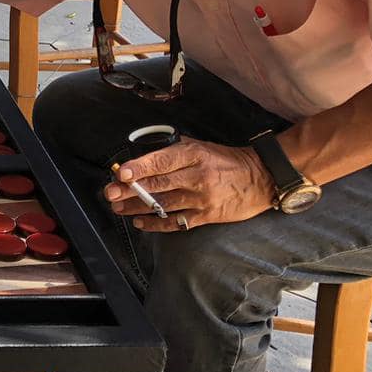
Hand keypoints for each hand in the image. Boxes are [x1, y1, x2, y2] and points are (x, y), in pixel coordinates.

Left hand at [105, 138, 276, 231]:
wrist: (261, 178)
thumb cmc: (226, 160)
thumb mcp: (201, 147)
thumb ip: (174, 152)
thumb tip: (143, 160)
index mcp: (193, 155)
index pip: (161, 161)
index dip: (139, 168)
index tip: (120, 173)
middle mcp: (196, 177)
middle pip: (157, 185)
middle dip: (130, 190)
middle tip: (109, 193)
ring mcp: (201, 199)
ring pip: (163, 205)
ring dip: (137, 207)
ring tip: (118, 207)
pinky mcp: (206, 216)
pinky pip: (176, 222)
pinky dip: (156, 224)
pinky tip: (140, 222)